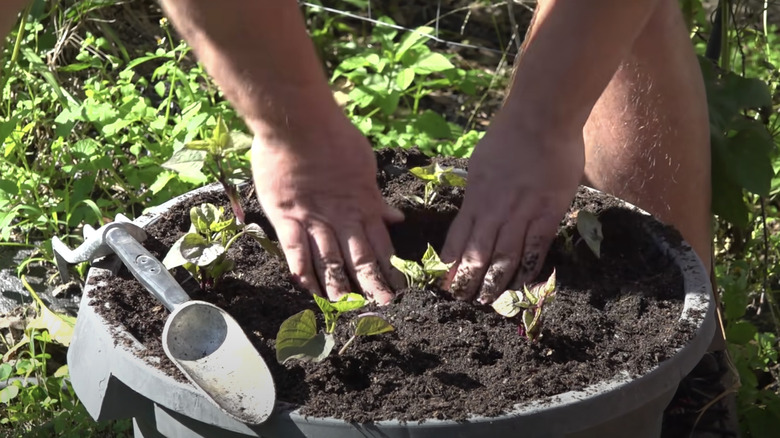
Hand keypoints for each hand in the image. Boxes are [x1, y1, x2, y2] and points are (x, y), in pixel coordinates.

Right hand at [251, 118, 403, 304]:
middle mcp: (342, 217)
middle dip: (373, 284)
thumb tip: (395, 218)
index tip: (402, 288)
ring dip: (340, 285)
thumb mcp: (364, 164)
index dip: (392, 268)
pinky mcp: (287, 216)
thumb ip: (375, 196)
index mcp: (363, 204)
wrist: (298, 121)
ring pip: (330, 260)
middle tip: (383, 307)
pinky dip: (302, 270)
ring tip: (348, 307)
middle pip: (360, 258)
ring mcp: (314, 219)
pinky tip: (308, 289)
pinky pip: (295, 250)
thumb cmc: (333, 134)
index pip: (381, 244)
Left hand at [441, 111, 583, 303]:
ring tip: (486, 302)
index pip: (457, 239)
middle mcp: (493, 209)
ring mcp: (521, 212)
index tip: (443, 285)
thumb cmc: (510, 134)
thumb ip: (479, 190)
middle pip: (477, 253)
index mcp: (475, 197)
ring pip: (503, 256)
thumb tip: (474, 208)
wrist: (541, 117)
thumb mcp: (481, 164)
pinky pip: (535, 248)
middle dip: (467, 281)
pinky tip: (521, 287)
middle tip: (462, 302)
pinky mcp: (548, 212)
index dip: (449, 265)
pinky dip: (527, 270)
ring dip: (493, 282)